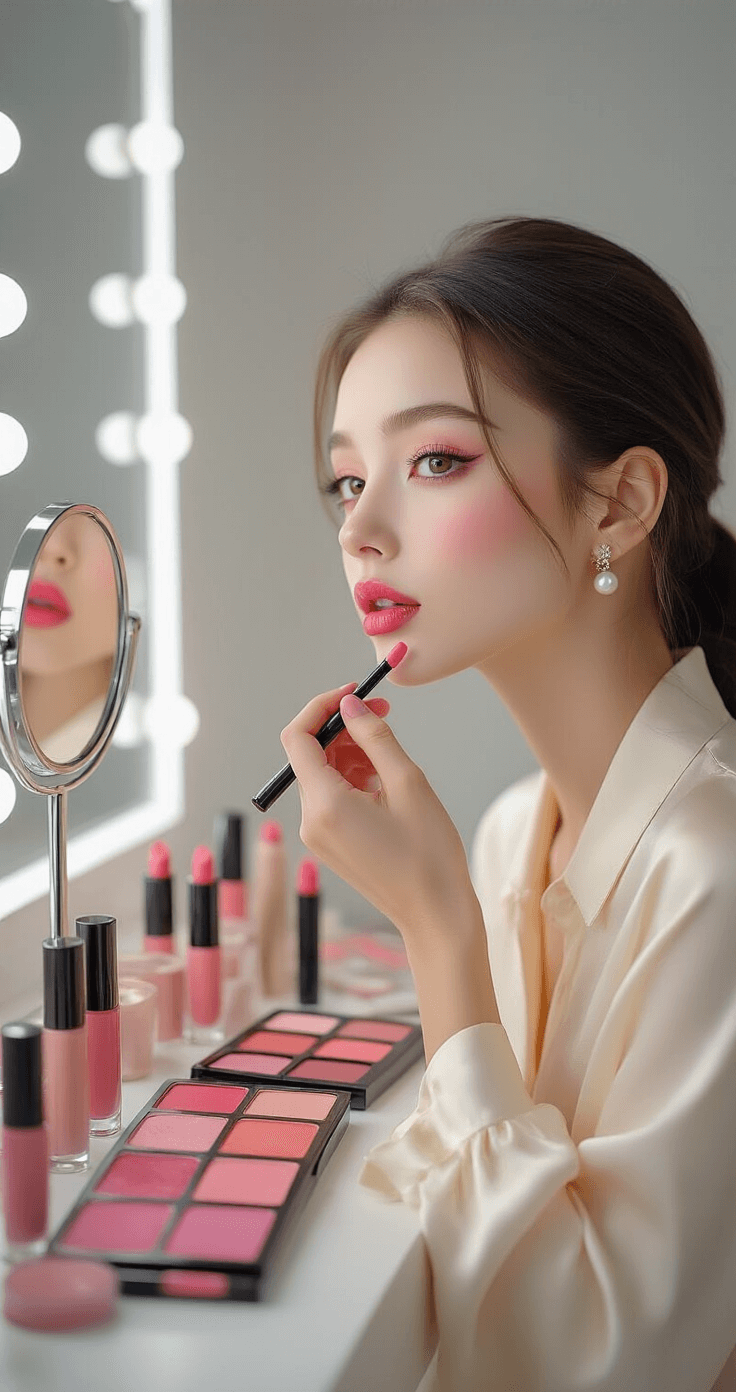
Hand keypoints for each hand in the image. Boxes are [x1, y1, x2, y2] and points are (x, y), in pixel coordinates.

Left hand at [279, 682, 478, 943]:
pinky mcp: (331, 845)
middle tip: (384, 716)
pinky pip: (332, 799)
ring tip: (392, 760)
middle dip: (343, 729)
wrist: (436, 915)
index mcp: (324, 805)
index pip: (298, 738)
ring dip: (351, 755)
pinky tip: (387, 786)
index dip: (321, 707)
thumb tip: (350, 706)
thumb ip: (374, 737)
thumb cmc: (429, 854)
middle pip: (310, 756)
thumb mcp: (408, 784)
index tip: (353, 693)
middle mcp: (310, 821)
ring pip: (322, 776)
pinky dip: (353, 781)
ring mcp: (318, 836)